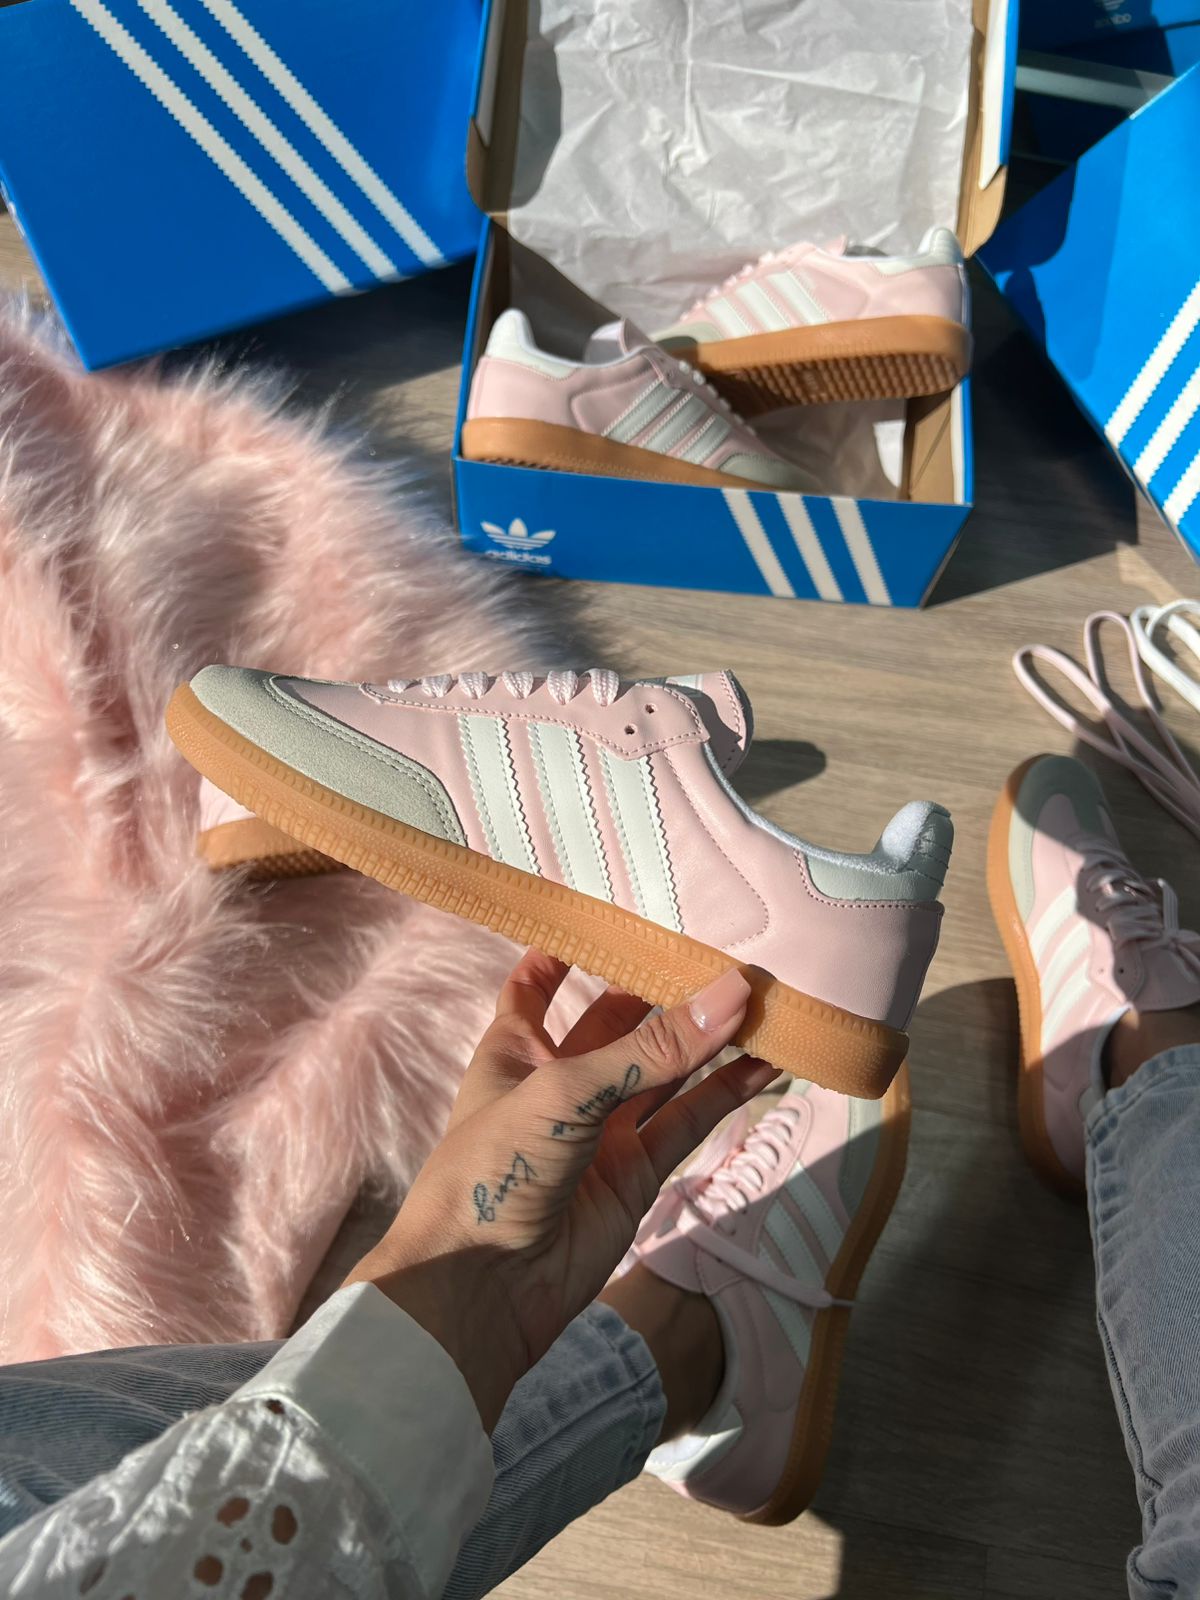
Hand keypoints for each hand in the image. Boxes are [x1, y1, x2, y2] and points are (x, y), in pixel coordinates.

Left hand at [346, 950, 777, 1429]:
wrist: (480, 1291)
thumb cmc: (493, 1170)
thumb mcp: (564, 1091)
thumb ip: (652, 1048)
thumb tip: (732, 991)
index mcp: (514, 1049)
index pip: (539, 984)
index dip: (570, 948)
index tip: (618, 912)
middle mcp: (559, 1083)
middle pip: (622, 1024)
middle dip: (668, 994)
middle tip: (729, 952)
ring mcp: (601, 1131)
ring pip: (666, 1074)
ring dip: (710, 1042)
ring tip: (768, 1002)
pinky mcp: (635, 1176)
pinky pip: (686, 1123)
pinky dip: (725, 1095)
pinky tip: (766, 1065)